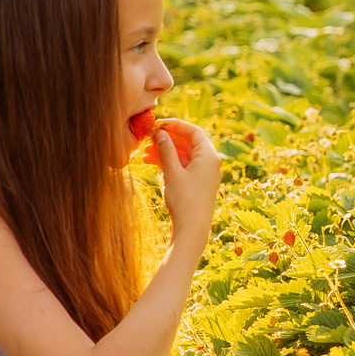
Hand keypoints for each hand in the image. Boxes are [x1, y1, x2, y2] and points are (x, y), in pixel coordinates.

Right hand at [152, 118, 219, 236]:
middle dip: (167, 140)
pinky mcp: (198, 184)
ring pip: (184, 155)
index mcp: (209, 156)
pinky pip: (184, 167)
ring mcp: (205, 174)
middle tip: (148, 139)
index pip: (193, 131)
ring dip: (166, 152)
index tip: (157, 125)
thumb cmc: (184, 200)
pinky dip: (170, 164)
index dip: (175, 125)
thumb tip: (160, 133)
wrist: (192, 230)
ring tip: (145, 154)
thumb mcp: (172, 172)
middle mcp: (210, 162)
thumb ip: (166, 150)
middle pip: (188, 143)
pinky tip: (152, 163)